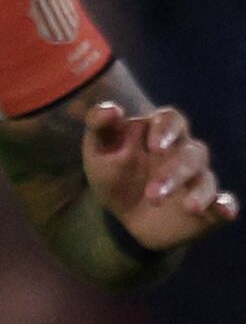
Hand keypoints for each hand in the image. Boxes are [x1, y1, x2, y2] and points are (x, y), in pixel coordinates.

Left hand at [82, 100, 235, 253]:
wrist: (124, 214)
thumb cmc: (112, 173)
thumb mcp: (97, 150)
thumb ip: (99, 125)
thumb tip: (112, 109)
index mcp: (160, 133)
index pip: (171, 120)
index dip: (167, 130)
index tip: (155, 147)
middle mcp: (185, 153)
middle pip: (191, 154)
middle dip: (174, 173)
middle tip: (153, 195)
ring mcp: (198, 178)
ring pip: (206, 179)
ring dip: (198, 193)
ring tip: (189, 207)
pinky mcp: (208, 204)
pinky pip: (223, 202)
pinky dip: (226, 205)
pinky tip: (226, 210)